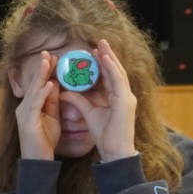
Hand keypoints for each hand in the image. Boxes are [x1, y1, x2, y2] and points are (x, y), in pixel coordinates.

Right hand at [15, 50, 59, 160]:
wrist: (38, 163)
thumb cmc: (44, 143)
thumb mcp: (52, 118)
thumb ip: (52, 102)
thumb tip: (55, 84)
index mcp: (30, 106)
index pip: (38, 85)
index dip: (45, 71)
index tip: (54, 57)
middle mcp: (24, 108)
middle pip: (34, 84)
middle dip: (41, 68)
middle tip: (48, 52)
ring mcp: (24, 114)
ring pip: (33, 91)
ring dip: (41, 75)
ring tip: (47, 61)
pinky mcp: (27, 122)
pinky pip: (35, 104)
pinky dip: (42, 93)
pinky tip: (49, 84)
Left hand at [59, 39, 136, 161]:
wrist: (114, 152)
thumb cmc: (105, 135)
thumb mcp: (89, 113)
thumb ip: (79, 101)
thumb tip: (65, 92)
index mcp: (117, 97)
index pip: (109, 76)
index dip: (102, 63)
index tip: (94, 52)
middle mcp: (124, 95)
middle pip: (115, 71)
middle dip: (108, 56)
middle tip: (99, 42)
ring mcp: (127, 98)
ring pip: (118, 73)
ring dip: (110, 58)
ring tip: (102, 45)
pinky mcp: (126, 102)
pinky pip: (118, 81)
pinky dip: (111, 69)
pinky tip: (105, 59)